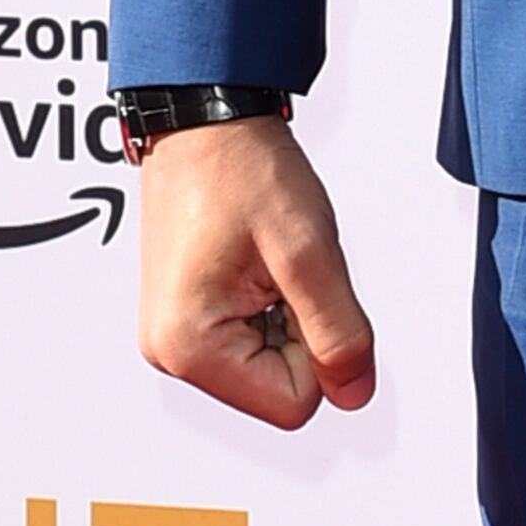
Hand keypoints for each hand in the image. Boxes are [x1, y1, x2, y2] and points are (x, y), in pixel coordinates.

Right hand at [136, 118, 376, 429]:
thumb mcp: (308, 253)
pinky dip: (271, 303)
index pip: (295, 403)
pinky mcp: (187, 318)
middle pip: (278, 387)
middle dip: (301, 329)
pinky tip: (257, 261)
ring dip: (288, 314)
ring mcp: (174, 336)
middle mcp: (170, 351)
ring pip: (270, 363)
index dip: (321, 348)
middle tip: (282, 267)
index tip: (300, 287)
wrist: (205, 122)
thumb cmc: (241, 171)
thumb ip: (339, 333)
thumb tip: (355, 393)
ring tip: (266, 258)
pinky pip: (253, 338)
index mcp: (188, 346)